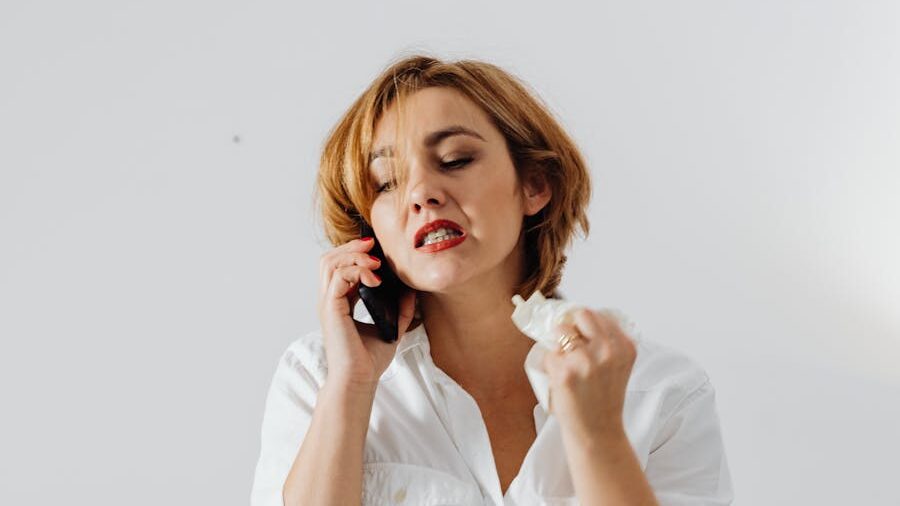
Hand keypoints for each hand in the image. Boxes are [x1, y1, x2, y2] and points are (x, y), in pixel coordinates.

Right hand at [317, 237, 416, 392]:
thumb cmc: (369, 361)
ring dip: (353, 255)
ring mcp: (328, 304)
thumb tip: (411, 290)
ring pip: (329, 263)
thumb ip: (400, 310)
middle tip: (372, 244)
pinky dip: (357, 271)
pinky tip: (375, 280)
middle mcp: (330, 300)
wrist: (360, 380)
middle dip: (351, 247)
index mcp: (340, 303)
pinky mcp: (331, 309)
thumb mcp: (391, 328)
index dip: (354, 253)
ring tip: (375, 262)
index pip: (339, 267)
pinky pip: (338, 278)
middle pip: (330, 259)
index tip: (375, 249)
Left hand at [541, 308, 637, 442]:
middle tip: (570, 344)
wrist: (597, 432)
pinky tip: (562, 381)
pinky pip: (548, 354)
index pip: (599, 315)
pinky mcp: (565, 372)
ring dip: (559, 346)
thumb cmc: (603, 398)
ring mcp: (586, 360)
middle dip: (572, 326)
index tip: (580, 334)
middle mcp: (608, 350)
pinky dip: (550, 365)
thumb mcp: (617, 366)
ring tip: (568, 367)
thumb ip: (606, 342)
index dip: (585, 324)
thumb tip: (575, 318)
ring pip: (560, 332)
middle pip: (581, 314)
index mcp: (624, 346)